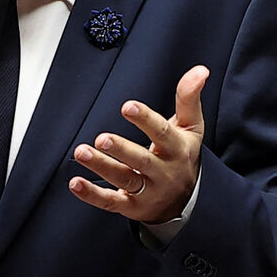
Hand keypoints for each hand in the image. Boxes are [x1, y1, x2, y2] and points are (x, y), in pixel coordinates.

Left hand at [69, 65, 208, 222]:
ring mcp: (148, 191)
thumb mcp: (191, 127)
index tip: (127, 106)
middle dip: (121, 150)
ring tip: (82, 152)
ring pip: (124, 179)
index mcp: (177, 149)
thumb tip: (200, 70)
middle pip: (142, 161)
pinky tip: (76, 183)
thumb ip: (189, 97)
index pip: (162, 133)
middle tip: (101, 138)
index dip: (145, 120)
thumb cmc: (183, 154)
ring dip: (102, 167)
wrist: (187, 200)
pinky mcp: (133, 207)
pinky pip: (111, 201)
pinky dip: (92, 194)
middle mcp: (164, 172)